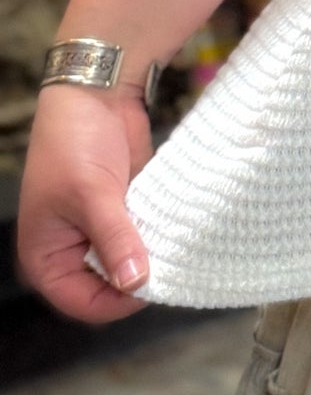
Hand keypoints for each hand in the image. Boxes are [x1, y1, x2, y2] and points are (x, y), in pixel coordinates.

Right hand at [16, 85, 154, 321]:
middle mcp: (73, 250)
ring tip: (177, 247)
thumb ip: (115, 239)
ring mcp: (100, 230)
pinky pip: (145, 235)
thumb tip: (137, 283)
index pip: (83, 302)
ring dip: (152, 254)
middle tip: (171, 266)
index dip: (117, 301)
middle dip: (137, 277)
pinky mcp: (125, 210)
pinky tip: (179, 229)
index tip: (152, 285)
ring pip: (131, 260)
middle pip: (109, 286)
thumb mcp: (93, 194)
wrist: (98, 92)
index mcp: (47, 257)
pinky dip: (160, 234)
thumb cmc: (75, 142)